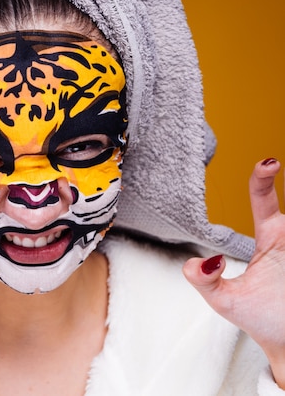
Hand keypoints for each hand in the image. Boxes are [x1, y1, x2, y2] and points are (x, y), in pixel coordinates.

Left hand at [184, 158, 284, 385]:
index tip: (268, 160)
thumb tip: (202, 262)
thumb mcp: (223, 300)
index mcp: (270, 240)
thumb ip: (203, 280)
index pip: (264, 200)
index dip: (264, 179)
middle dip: (278, 186)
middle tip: (276, 165)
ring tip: (279, 266)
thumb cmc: (259, 320)